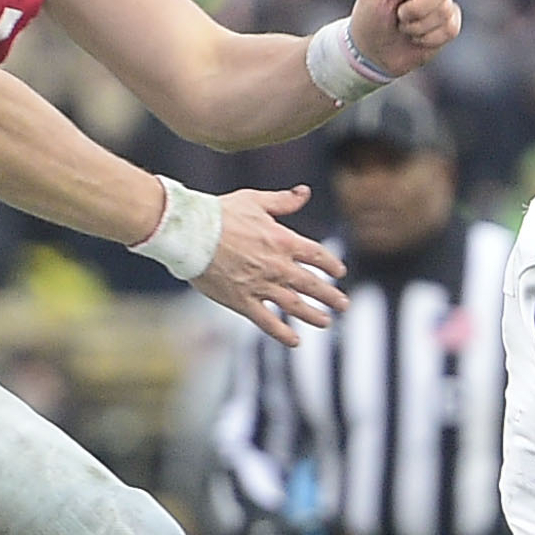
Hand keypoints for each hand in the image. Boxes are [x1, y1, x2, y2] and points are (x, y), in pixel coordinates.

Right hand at [194, 184, 344, 344]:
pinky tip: (294, 341)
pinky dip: (282, 333)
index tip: (340, 272)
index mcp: (283, 240)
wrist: (191, 234)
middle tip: (343, 304)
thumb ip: (283, 200)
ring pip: (295, 306)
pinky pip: (267, 322)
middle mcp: (277, 266)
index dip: (331, 265)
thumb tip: (304, 192)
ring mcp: (260, 286)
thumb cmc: (220, 214)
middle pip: (312, 284)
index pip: (317, 255)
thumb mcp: (255, 200)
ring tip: (326, 322)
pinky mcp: (242, 301)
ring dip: (313, 315)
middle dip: (330, 295)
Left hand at [346, 0, 461, 75]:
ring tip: (402, 25)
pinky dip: (427, 37)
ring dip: (417, 24)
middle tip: (400, 12)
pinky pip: (449, 29)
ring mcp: (442, 4)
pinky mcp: (448, 26)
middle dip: (419, 5)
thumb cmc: (369, 15)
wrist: (370, 52)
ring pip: (445, 10)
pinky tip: (414, 37)